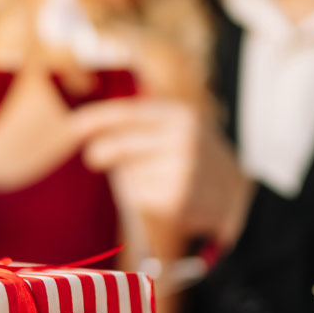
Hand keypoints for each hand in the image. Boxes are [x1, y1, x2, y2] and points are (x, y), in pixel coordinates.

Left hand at [71, 97, 254, 247]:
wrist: (239, 197)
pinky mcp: (176, 199)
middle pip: (120, 145)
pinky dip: (140, 196)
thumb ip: (145, 125)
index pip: (129, 113)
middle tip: (93, 157)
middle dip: (100, 152)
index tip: (74, 125)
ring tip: (156, 177)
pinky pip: (137, 196)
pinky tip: (161, 194)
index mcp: (181, 116)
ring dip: (129, 177)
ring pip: (126, 174)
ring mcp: (180, 170)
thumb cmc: (198, 158)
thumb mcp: (183, 128)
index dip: (98, 118)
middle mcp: (182, 140)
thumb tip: (92, 132)